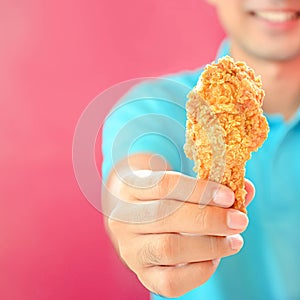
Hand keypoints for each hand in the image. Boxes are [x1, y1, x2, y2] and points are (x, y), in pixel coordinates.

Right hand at [103, 155, 253, 297]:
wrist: (136, 216)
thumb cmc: (163, 196)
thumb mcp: (177, 182)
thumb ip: (210, 185)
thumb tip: (246, 190)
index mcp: (130, 186)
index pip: (164, 185)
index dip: (199, 190)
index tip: (228, 195)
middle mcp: (123, 218)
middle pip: (166, 217)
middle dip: (209, 220)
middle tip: (239, 220)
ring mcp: (130, 249)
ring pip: (169, 248)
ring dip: (209, 246)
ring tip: (233, 241)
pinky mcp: (142, 274)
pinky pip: (170, 282)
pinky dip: (199, 271)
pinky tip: (213, 259)